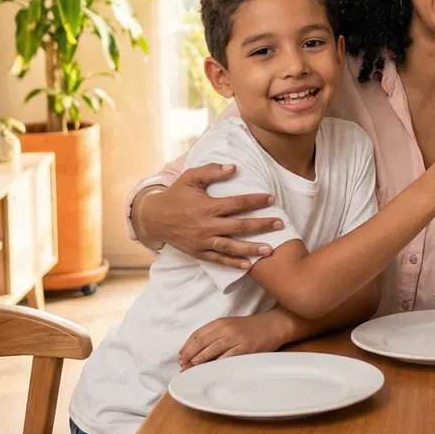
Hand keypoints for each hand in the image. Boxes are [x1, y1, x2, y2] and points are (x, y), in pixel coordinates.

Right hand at [138, 163, 284, 270]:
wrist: (154, 218)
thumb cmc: (176, 195)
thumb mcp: (190, 178)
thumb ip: (211, 171)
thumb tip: (234, 167)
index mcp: (206, 206)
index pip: (237, 203)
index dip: (255, 201)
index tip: (271, 199)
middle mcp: (206, 225)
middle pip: (239, 226)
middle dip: (261, 225)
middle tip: (280, 225)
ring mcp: (203, 241)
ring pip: (231, 246)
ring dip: (251, 249)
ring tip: (270, 250)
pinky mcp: (199, 252)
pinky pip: (218, 260)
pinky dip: (233, 263)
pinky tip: (248, 265)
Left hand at [178, 312, 294, 367]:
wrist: (273, 325)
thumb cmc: (250, 328)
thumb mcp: (230, 326)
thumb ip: (215, 335)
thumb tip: (197, 351)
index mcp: (220, 323)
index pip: (197, 334)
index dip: (186, 346)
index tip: (181, 356)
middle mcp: (226, 329)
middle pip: (202, 342)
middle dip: (189, 354)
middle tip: (182, 365)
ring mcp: (236, 338)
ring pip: (212, 349)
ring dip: (199, 359)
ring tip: (191, 367)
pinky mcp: (245, 347)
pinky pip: (228, 356)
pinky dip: (217, 363)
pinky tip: (210, 368)